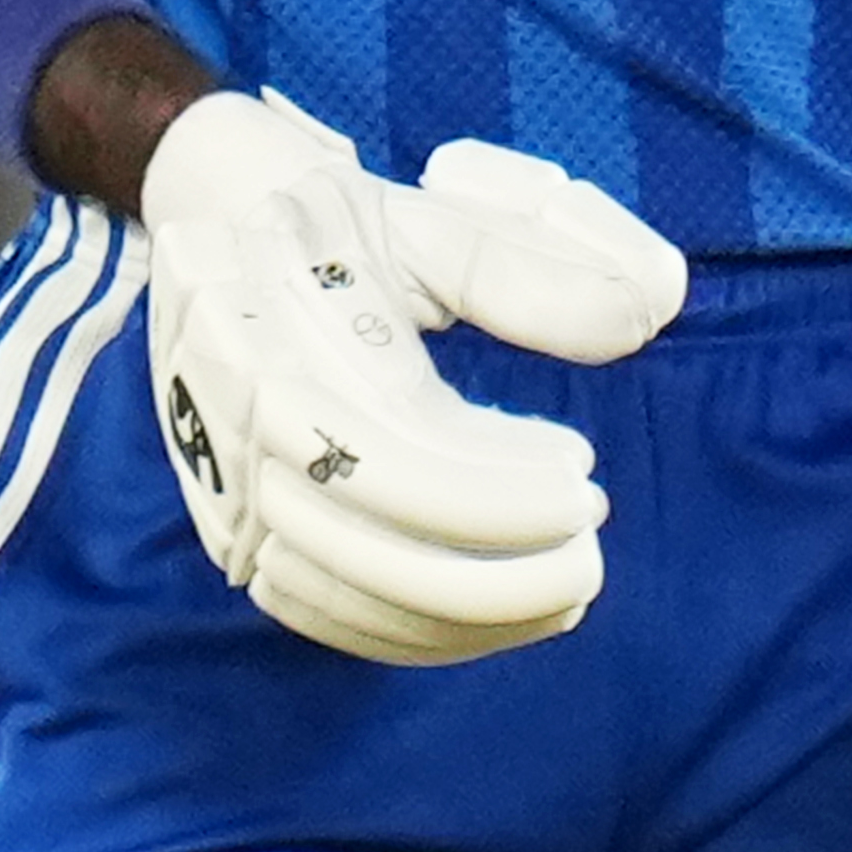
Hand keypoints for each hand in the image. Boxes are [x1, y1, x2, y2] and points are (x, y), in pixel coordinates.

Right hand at [128, 85, 690, 664]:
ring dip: (471, 614)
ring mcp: (218, 484)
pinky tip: (495, 614)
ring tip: (563, 586)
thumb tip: (643, 313)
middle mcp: (230, 420)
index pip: (391, 453)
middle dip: (497, 573)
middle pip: (368, 542)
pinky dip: (417, 632)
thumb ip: (524, 269)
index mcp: (270, 332)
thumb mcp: (424, 219)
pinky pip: (321, 613)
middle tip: (590, 551)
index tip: (582, 472)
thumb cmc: (331, 223)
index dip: (497, 490)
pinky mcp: (226, 531)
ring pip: (348, 593)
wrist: (207, 225)